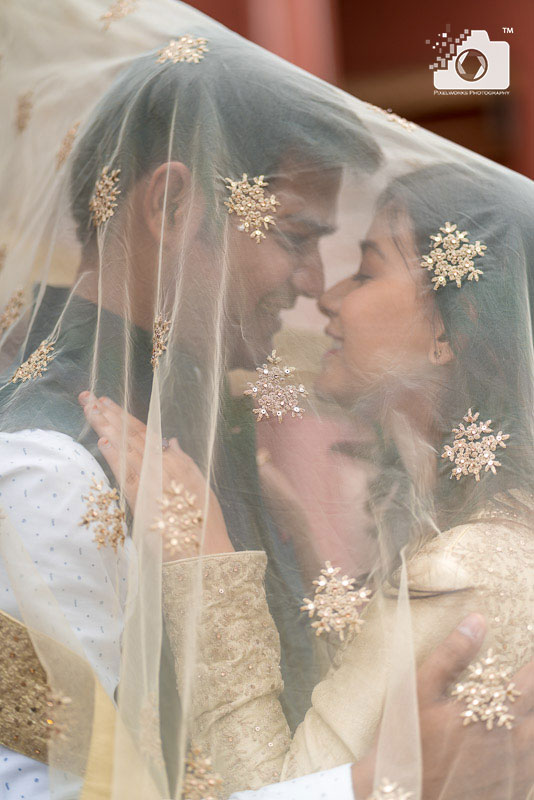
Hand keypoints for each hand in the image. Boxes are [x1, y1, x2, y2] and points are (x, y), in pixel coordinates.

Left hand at [78, 391, 233, 559]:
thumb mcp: (199, 484)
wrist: (204, 549)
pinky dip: (114, 455)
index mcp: (175, 460)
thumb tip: (172, 441)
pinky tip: (102, 440)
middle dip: (108, 414)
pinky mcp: (142, 498)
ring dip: (106, 426)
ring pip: (125, 447)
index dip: (125, 416)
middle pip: (130, 434)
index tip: (108, 403)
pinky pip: (125, 472)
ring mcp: (152, 480)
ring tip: (89, 409)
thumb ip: (184, 460)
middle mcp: (163, 465)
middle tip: (89, 397)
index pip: (144, 432)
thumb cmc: (203, 521)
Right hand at [352, 613, 533, 798]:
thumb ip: (451, 655)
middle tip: (526, 679)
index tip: (532, 652)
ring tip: (520, 706)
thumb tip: (477, 621)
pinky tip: (516, 741)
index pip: (530, 679)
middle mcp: (516, 744)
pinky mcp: (514, 793)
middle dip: (533, 689)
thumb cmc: (407, 741)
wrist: (401, 799)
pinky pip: (533, 767)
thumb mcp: (418, 690)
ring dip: (531, 719)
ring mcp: (518, 773)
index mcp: (495, 713)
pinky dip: (528, 749)